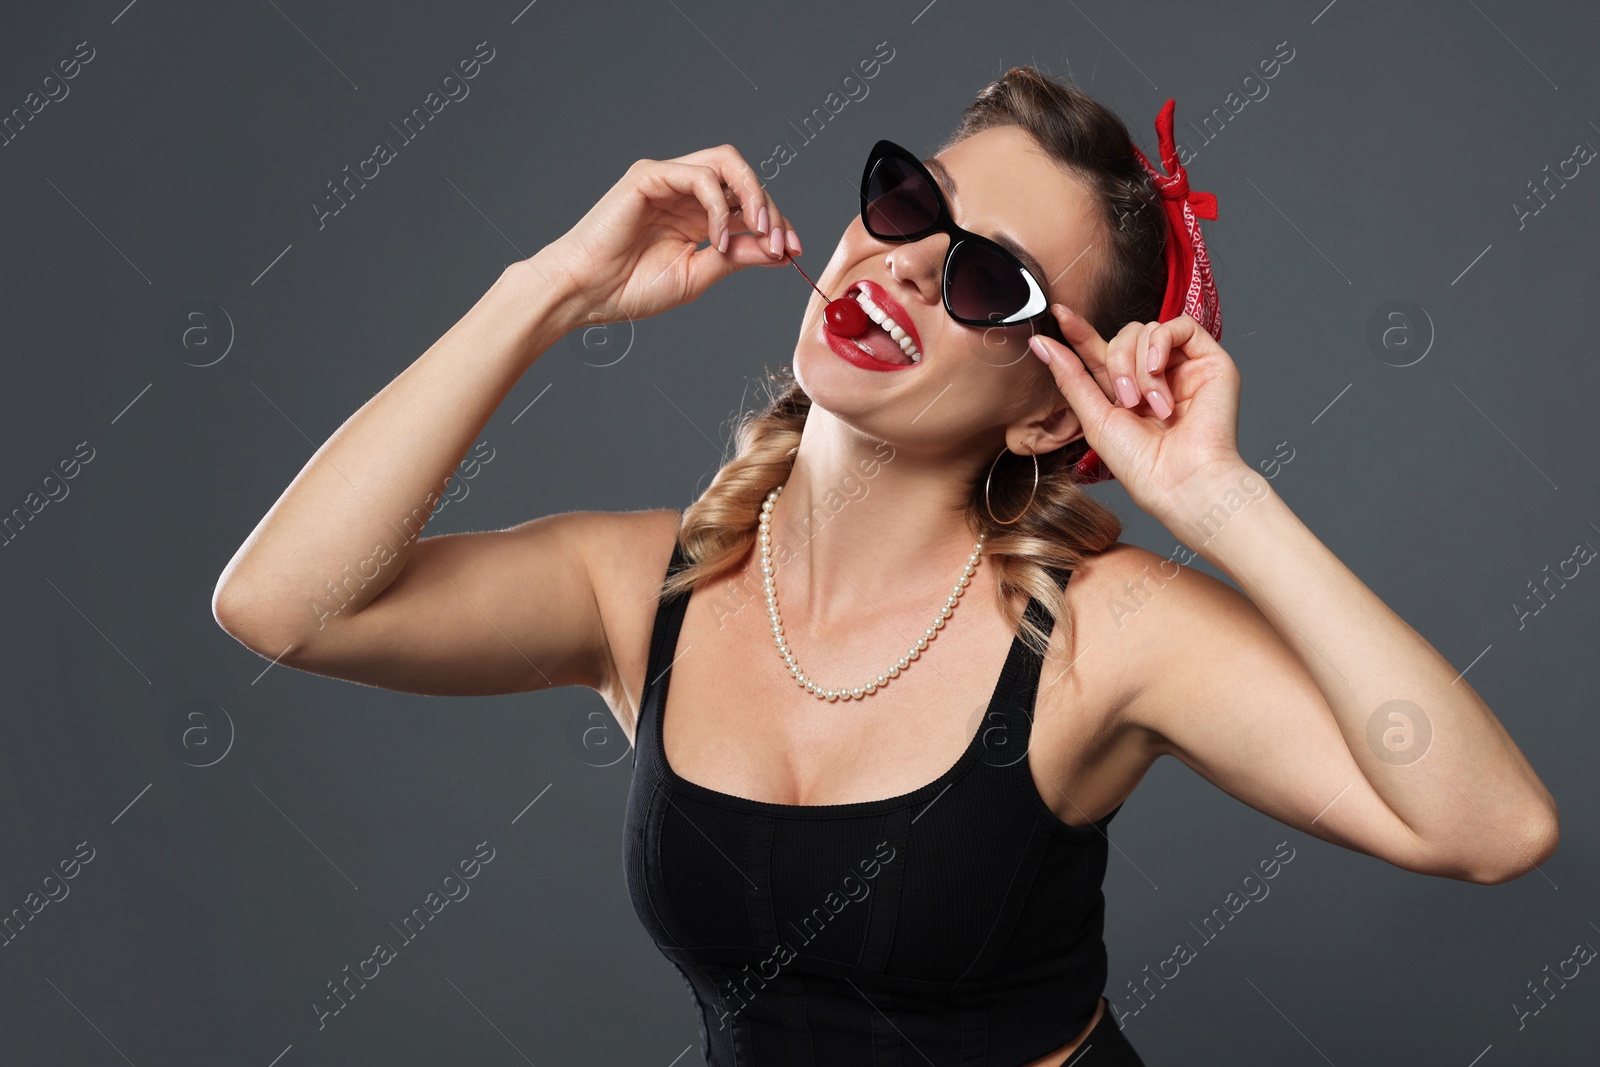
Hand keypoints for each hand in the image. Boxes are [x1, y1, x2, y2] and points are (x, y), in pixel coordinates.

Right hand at [542, 144, 799, 325]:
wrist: (584, 293)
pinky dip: (719, 206)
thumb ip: (736, 258)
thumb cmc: (628, 288)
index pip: (748, 204)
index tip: (795, 251)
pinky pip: (699, 176)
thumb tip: (779, 250)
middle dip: (771, 208)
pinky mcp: (649, 176)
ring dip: (753, 195)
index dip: (777, 222)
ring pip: (726, 162)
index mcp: (696, 216)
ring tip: (760, 231)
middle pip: (743, 178)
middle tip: (782, 243)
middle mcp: (684, 193)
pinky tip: (717, 237)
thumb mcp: (697, 276)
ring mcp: (667, 180)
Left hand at [1029, 305, 1243, 521]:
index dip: (1079, 332)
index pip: (1101, 351)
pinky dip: (1162, 342)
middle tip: (1127, 401)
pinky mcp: (1211, 361)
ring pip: (1148, 331)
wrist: (1182, 482)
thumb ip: (1070, 377)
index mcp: (1127, 391)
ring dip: (1140, 366)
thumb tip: (1041, 344)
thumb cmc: (1142, 463)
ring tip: (1152, 403)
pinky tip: (1159, 369)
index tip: (1058, 313)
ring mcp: (1184, 367)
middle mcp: (1156, 377)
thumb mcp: (1095, 418)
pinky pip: (1181, 325)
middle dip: (1116, 363)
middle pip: (1123, 336)